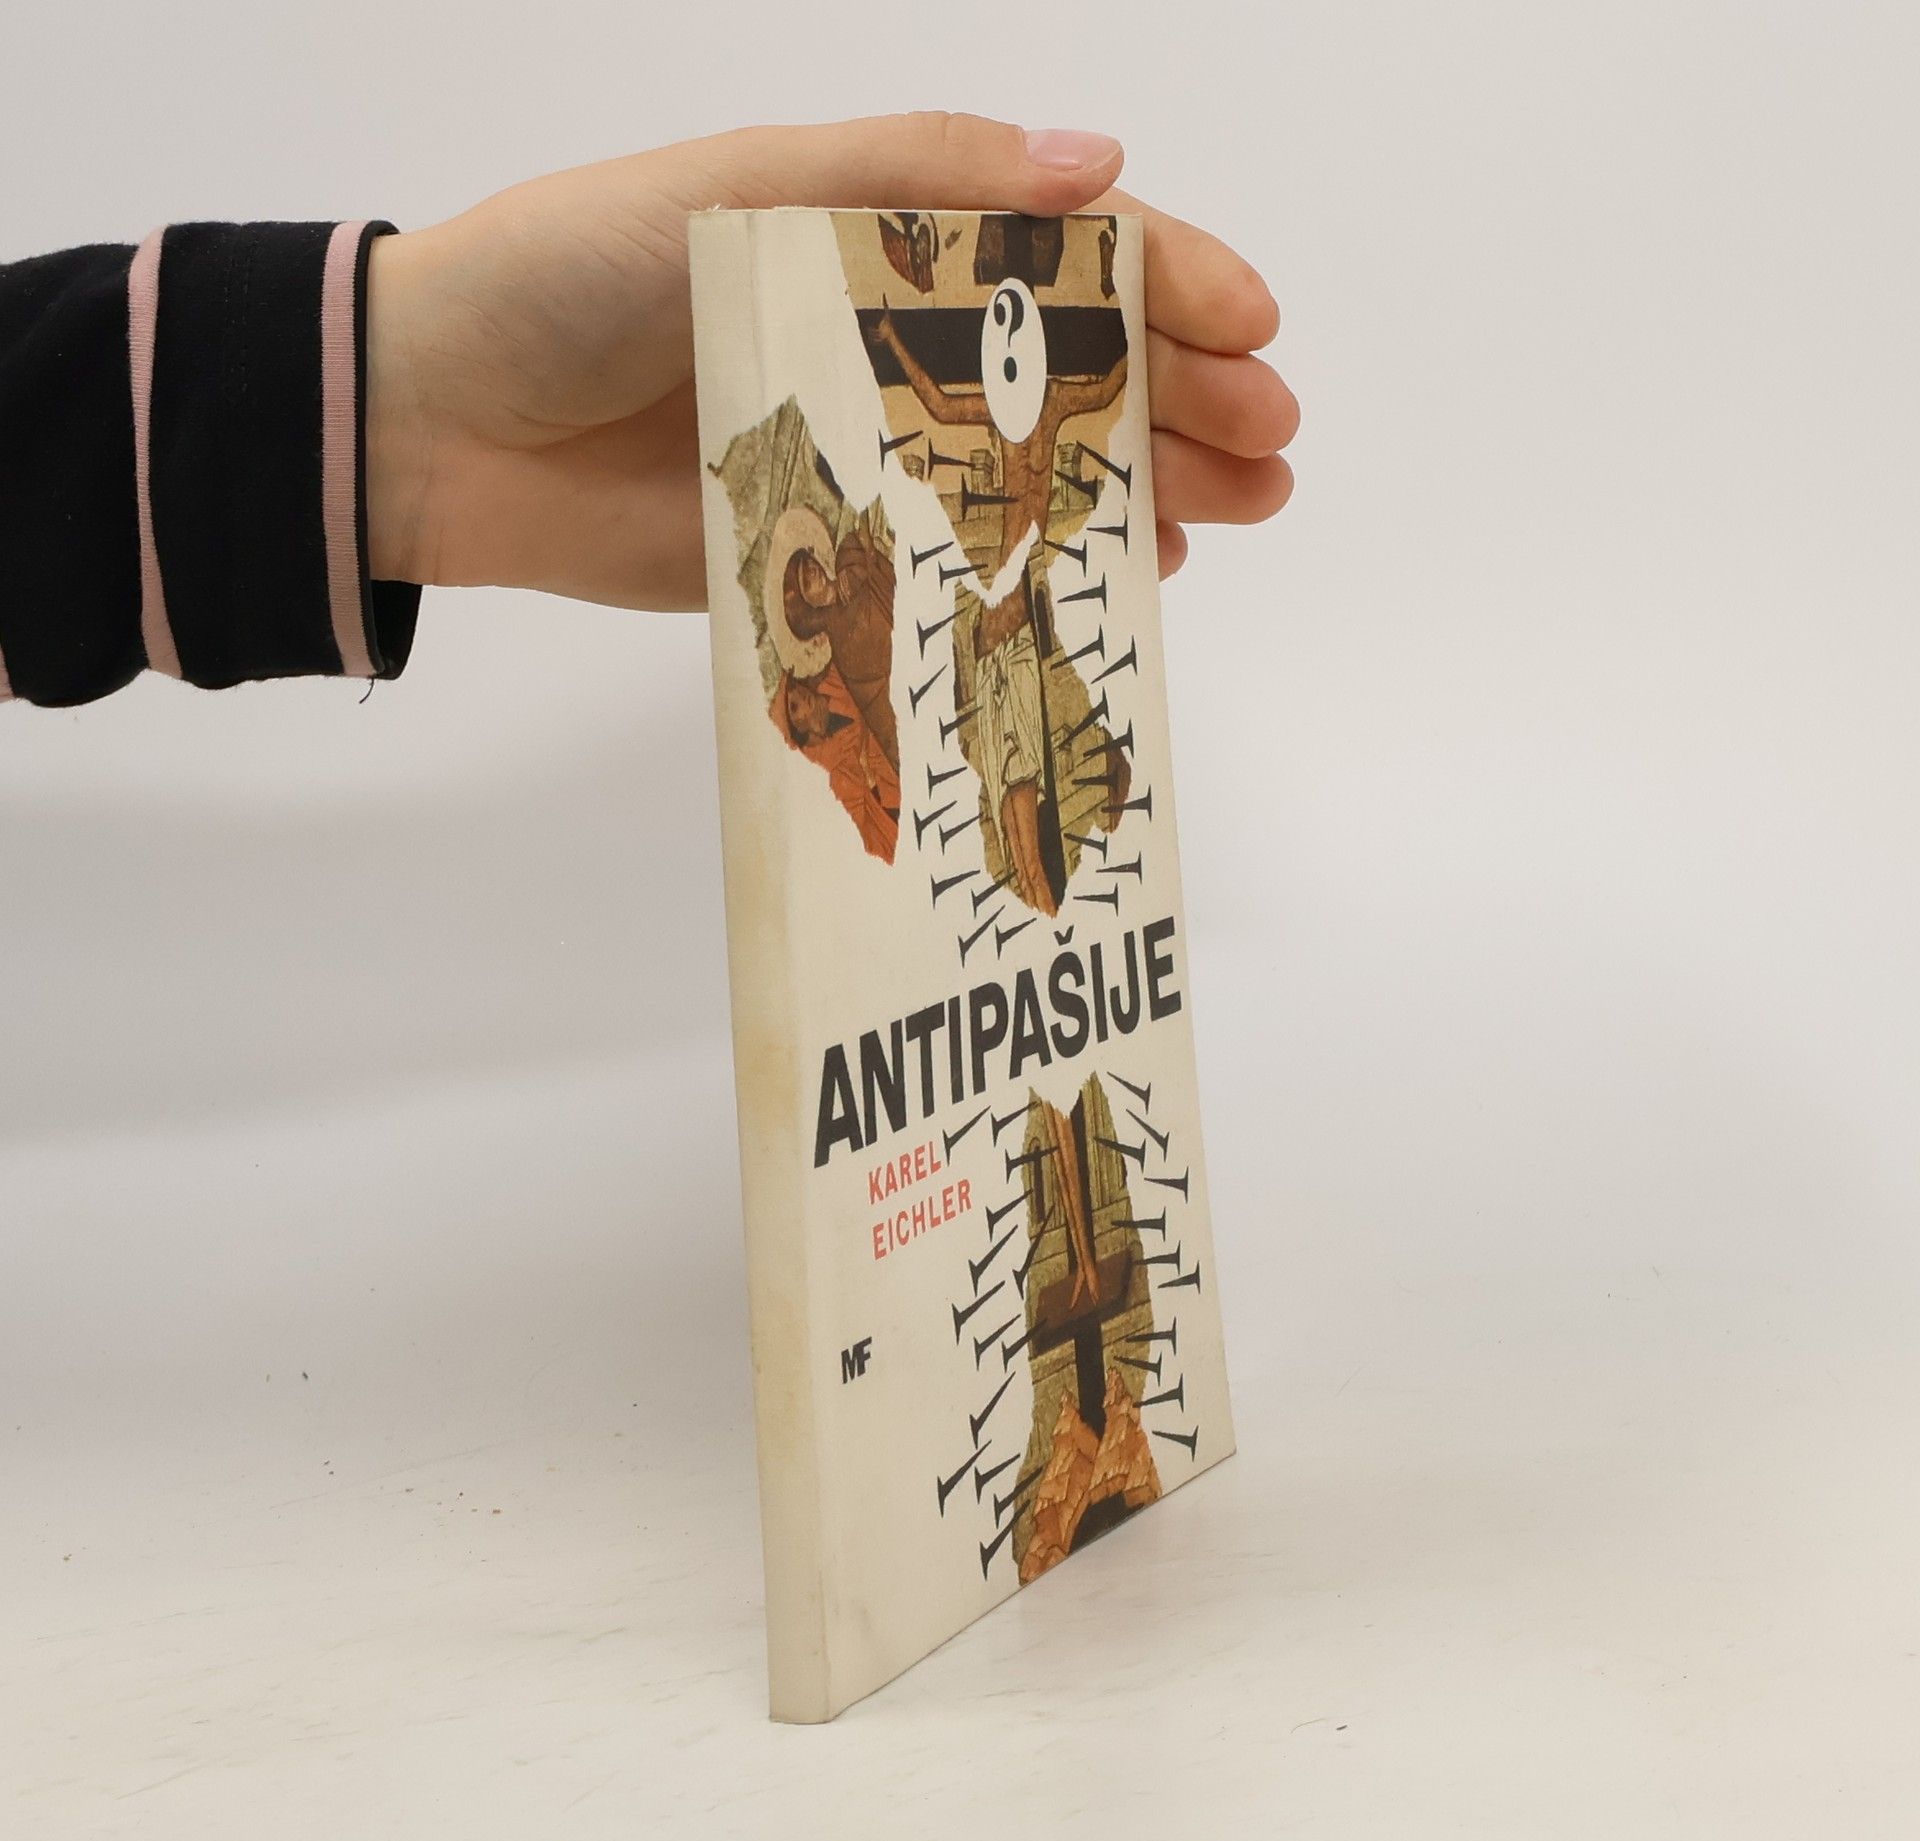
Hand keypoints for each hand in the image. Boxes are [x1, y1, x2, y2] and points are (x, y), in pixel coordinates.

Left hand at [366, 114, 1298, 608]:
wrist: (442, 422)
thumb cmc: (576, 274)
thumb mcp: (741, 189)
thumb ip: (907, 177)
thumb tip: (1094, 160)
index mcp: (881, 236)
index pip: (1058, 254)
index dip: (1169, 283)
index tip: (1254, 331)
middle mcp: (891, 344)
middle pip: (1073, 367)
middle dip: (1185, 396)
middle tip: (1272, 450)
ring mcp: (871, 454)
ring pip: (1039, 466)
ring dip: (1147, 479)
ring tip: (1235, 509)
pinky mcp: (836, 555)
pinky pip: (965, 560)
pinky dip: (1050, 562)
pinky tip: (1129, 568)